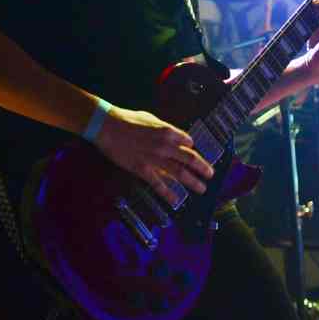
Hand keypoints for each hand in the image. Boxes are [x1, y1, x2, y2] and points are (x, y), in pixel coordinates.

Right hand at [94, 106, 213, 204]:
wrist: (108, 126)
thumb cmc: (128, 119)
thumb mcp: (150, 118)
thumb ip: (163, 128)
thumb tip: (172, 135)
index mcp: (168, 131)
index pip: (188, 142)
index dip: (191, 147)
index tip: (192, 152)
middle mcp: (166, 146)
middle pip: (190, 159)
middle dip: (203, 168)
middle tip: (210, 174)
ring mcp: (155, 159)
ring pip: (180, 173)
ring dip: (193, 182)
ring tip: (202, 188)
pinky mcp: (143, 169)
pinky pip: (159, 184)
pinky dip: (169, 193)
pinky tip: (177, 200)